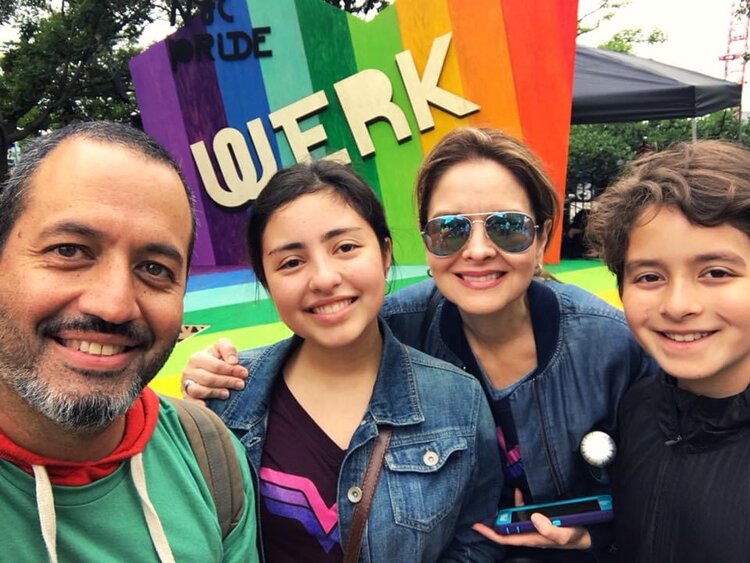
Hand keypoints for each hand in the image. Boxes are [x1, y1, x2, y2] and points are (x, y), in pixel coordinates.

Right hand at [181, 338, 246, 403]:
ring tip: (227, 394)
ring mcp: (185, 383)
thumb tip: (233, 361)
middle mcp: (188, 370)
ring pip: (198, 390)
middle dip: (227, 382)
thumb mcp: (221, 348)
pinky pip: (190, 401)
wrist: (205, 368)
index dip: (232, 370)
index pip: (216, 366)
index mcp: (197, 357)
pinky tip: (208, 405)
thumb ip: (228, 349)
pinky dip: (198, 404)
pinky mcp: (185, 395)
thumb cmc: (215, 358)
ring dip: (215, 393)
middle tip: (240, 384)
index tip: (244, 373)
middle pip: (209, 379)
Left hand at [472, 489, 591, 549]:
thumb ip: (549, 530)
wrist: (588, 533)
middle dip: (493, 521)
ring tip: (496, 498)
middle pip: (506, 529)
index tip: (476, 526)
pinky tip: (517, 492)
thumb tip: (532, 517)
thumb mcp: (564, 536)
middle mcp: (530, 533)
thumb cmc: (575, 536)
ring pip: (514, 518)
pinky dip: (519, 501)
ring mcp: (534, 525)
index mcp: (532, 539)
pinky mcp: (540, 518)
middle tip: (480, 509)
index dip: (490, 533)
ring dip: (505, 509)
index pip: (506, 538)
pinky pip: (525, 510)